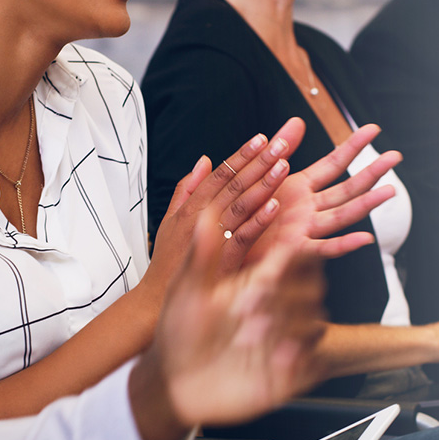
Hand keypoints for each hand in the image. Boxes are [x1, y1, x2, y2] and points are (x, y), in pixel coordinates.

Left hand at [130, 203, 326, 439]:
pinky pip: (312, 361)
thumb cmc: (178, 331)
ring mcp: (282, 339)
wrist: (172, 380)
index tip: (284, 253)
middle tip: (250, 303)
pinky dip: (298, 356)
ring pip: (313, 322)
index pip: (294, 257)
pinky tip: (274, 357)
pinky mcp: (287, 372)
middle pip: (310, 287)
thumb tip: (207, 213)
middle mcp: (273, 307)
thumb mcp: (187, 289)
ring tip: (250, 332)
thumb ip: (202, 253)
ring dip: (288, 324)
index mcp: (256, 281)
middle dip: (286, 292)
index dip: (296, 252)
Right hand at [145, 118, 307, 298]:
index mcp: (191, 207)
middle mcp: (200, 219)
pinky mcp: (223, 261)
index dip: (241, 155)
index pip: (219, 174)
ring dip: (263, 184)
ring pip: (241, 205)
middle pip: (234, 184)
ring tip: (282, 166)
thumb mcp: (169, 219)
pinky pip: (244, 237)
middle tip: (279, 144)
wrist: (156, 300)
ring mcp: (212, 239)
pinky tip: (275, 206)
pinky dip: (259, 221)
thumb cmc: (166, 261)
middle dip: (258, 162)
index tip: (259, 139)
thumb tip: (203, 161)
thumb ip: (186, 189)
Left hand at [255, 123, 401, 264]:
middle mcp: (308, 206)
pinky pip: (322, 247)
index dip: (353, 145)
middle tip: (396, 156)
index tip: (373, 129)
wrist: (223, 243)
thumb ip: (281, 148)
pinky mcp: (294, 249)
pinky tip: (364, 238)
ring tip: (390, 191)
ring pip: (342, 214)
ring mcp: (305, 227)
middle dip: (371, 172)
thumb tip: (298, 120)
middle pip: (346, 187)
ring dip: (366, 203)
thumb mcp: (260, 172)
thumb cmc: (242, 208)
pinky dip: (344, 245)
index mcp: (299, 186)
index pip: (333, 162)